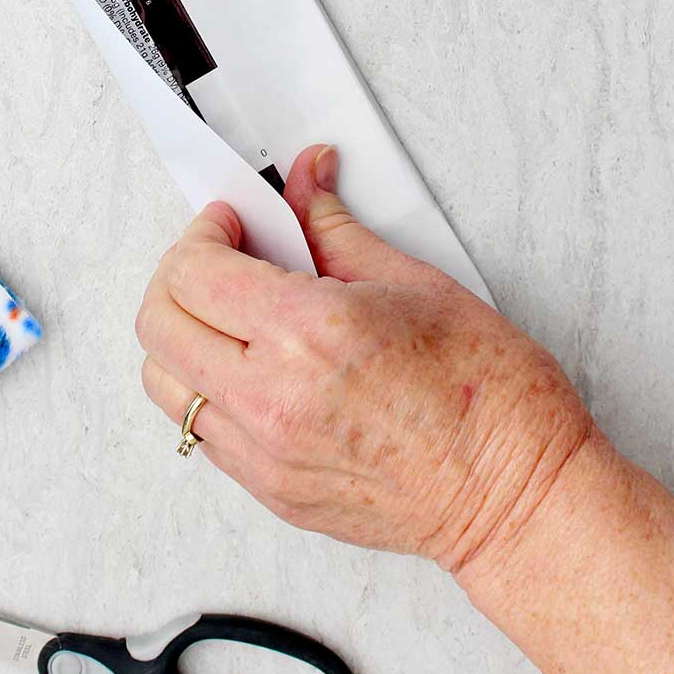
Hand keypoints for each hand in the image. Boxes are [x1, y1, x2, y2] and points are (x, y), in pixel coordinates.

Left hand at [136, 145, 597, 573]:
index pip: (194, 271)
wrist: (516, 495)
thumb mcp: (412, 282)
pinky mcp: (270, 490)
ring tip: (234, 317)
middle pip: (157, 324)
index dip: (204, 232)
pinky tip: (256, 368)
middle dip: (179, 276)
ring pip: (164, 384)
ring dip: (183, 337)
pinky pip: (200, 430)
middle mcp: (271, 397)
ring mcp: (264, 453)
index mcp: (308, 333)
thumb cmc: (487, 392)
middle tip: (224, 258)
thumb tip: (305, 178)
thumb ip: (333, 229)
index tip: (232, 222)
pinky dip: (207, 389)